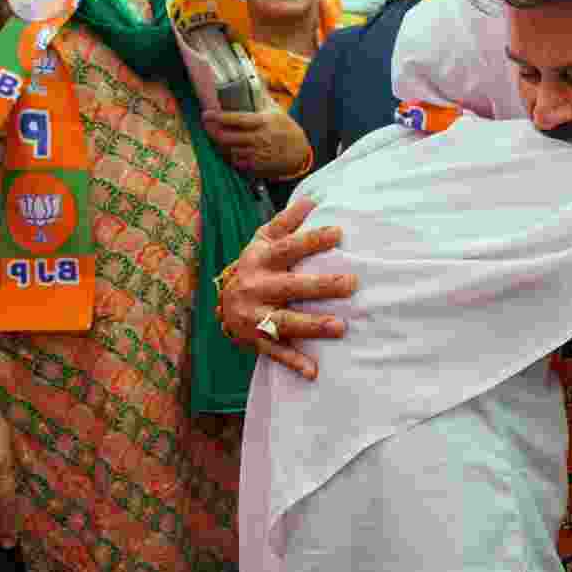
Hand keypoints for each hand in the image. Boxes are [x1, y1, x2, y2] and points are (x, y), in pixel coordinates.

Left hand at [204, 100, 310, 178]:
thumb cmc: (286, 129)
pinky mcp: (257, 166)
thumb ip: (262, 98)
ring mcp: (258, 154)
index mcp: (264, 122)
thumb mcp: (277, 111)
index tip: (206, 114)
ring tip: (215, 137)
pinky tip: (229, 150)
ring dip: (220, 145)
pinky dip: (230, 157)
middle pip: (227, 137)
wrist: (301, 152)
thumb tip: (256, 77)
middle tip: (206, 126)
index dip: (219, 117)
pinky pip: (237, 163)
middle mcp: (260, 138)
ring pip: (229, 151)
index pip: (237, 119)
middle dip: (212, 132)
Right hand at [218, 197, 356, 378]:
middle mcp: (256, 288)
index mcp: (260, 261)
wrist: (219, 305)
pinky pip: (277, 353)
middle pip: (291, 286)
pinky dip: (295, 363)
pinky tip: (314, 371)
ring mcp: (255, 317)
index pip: (288, 248)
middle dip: (321, 286)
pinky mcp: (257, 341)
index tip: (339, 233)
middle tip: (352, 283)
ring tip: (340, 327)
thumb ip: (285, 223)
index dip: (312, 240)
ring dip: (312, 325)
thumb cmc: (254, 268)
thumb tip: (312, 200)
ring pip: (285, 322)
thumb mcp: (261, 242)